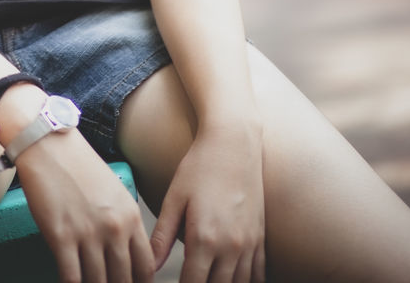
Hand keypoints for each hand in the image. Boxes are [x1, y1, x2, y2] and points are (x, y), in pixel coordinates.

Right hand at [15, 128, 155, 282]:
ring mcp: (88, 233)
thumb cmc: (78, 164)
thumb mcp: (114, 191)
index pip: (146, 266)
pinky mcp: (61, 237)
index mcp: (130, 215)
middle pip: (123, 280)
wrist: (47, 142)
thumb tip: (123, 254)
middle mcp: (114, 227)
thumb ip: (123, 222)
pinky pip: (71, 278)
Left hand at [150, 122, 265, 282]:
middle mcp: (229, 246)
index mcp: (203, 238)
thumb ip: (162, 236)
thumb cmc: (200, 165)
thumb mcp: (174, 198)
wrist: (234, 141)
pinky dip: (246, 282)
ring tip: (209, 281)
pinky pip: (258, 274)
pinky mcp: (260, 237)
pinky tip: (234, 280)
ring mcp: (248, 243)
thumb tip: (150, 265)